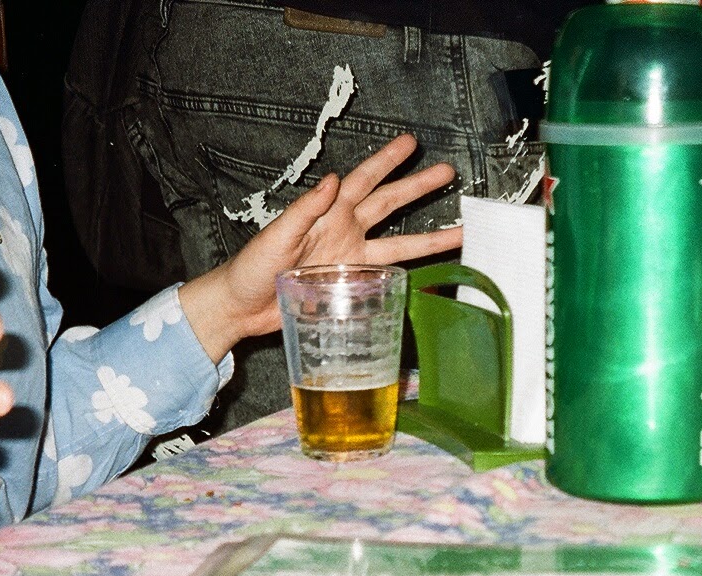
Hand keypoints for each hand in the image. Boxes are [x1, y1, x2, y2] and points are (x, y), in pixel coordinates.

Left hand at [177, 134, 462, 360]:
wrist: (242, 306)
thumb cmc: (252, 267)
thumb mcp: (276, 235)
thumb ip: (305, 209)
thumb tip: (333, 179)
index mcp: (328, 213)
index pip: (363, 181)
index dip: (386, 162)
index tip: (410, 143)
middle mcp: (344, 232)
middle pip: (389, 205)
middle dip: (417, 188)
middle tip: (447, 171)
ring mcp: (349, 259)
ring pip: (398, 244)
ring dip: (428, 237)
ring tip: (460, 230)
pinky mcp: (348, 286)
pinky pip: (384, 278)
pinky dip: (406, 276)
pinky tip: (430, 273)